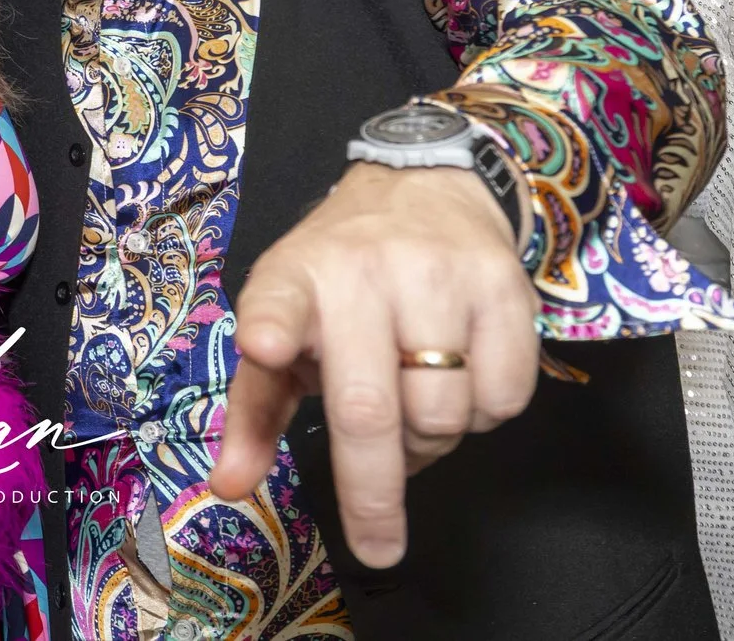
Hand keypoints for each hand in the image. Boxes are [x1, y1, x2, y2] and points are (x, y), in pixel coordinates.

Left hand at [210, 163, 536, 567]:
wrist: (426, 186)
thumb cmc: (340, 279)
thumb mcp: (284, 325)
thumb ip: (255, 410)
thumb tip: (229, 487)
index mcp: (295, 278)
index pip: (277, 300)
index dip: (270, 328)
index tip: (264, 347)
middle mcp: (363, 270)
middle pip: (370, 407)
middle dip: (372, 493)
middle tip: (378, 546)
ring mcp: (438, 275)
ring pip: (442, 415)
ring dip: (429, 442)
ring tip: (411, 406)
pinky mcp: (503, 286)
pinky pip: (503, 399)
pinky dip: (483, 414)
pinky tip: (461, 378)